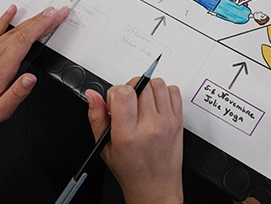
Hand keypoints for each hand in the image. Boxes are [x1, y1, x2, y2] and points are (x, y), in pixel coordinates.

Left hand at [0, 5, 68, 142]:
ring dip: (30, 20)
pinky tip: (11, 11)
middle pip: (21, 32)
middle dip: (42, 19)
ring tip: (45, 12)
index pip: (25, 40)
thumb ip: (17, 94)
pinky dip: (4, 19)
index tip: (56, 16)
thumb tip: (31, 79)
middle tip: (59, 10)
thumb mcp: (0, 112)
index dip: (43, 26)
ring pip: (11, 30)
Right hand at [87, 78, 183, 203]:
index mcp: (128, 133)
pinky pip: (174, 91)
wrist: (155, 185)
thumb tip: (92, 95)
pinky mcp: (178, 120)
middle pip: (141, 85)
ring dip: (147, 89)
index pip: (123, 93)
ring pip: (157, 84)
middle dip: (130, 89)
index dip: (115, 92)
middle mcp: (149, 126)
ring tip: (141, 104)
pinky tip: (156, 105)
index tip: (114, 103)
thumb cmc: (131, 169)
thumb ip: (97, 117)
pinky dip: (164, 92)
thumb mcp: (104, 146)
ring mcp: (167, 122)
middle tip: (128, 105)